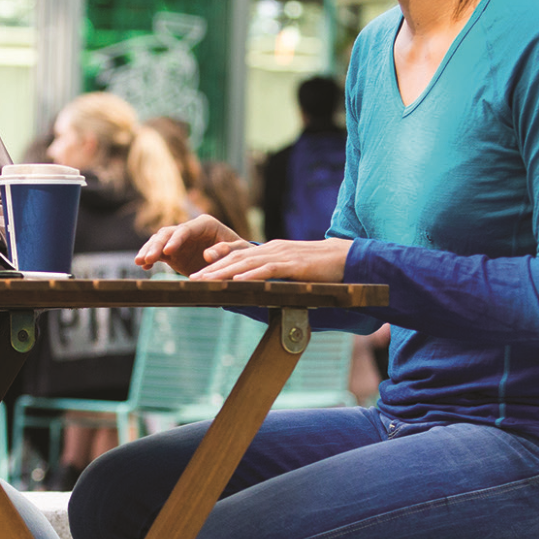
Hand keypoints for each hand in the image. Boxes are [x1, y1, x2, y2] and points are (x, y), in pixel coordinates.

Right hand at [135, 214, 242, 274]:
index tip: (167, 252)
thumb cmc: (241, 253)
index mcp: (205, 224)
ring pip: (159, 241)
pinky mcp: (174, 253)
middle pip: (168, 233)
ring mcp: (180, 241)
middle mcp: (190, 229)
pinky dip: (150, 258)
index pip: (186, 229)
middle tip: (146, 258)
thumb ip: (225, 251)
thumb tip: (208, 255)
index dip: (175, 240)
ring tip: (139, 262)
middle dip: (156, 246)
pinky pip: (159, 253)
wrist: (237, 261)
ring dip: (149, 250)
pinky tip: (143, 266)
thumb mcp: (239, 251)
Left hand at [192, 236, 351, 282]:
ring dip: (224, 273)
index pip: (238, 255)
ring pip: (247, 263)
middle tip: (191, 279)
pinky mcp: (294, 266)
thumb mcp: (292, 270)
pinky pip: (268, 270)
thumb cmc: (321, 267)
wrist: (347, 258)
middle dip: (212, 269)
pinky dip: (252, 275)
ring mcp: (283, 256)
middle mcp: (272, 249)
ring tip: (206, 281)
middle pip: (236, 259)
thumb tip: (261, 289)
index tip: (198, 272)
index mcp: (270, 250)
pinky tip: (237, 281)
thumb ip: (276, 275)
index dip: (217, 262)